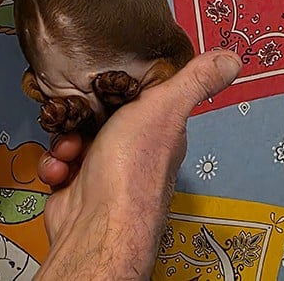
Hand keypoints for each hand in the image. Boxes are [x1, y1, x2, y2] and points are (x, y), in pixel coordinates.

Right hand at [36, 51, 241, 278]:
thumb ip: (193, 81)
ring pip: (74, 136)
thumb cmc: (132, 172)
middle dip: (81, 112)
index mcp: (157, 131)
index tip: (103, 81)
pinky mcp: (76, 184)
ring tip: (70, 148)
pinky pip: (58, 161)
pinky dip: (54, 163)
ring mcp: (102, 169)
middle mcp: (131, 151)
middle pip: (98, 114)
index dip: (116, 87)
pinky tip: (61, 169)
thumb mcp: (164, 109)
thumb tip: (229, 60)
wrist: (95, 224)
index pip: (136, 97)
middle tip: (80, 114)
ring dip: (64, 139)